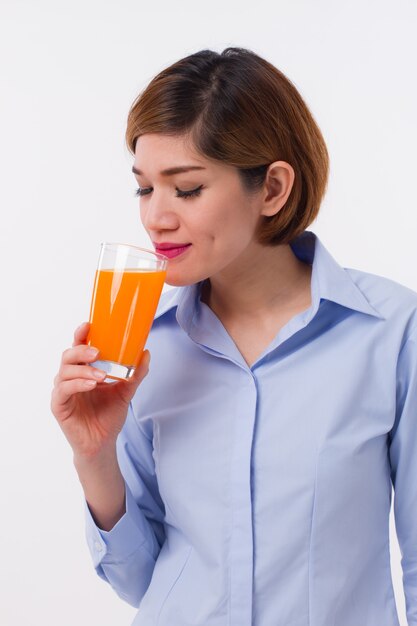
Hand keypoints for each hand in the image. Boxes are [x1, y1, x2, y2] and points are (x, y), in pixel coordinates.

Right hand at [51, 322, 149, 458]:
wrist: (103, 443)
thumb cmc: (109, 415)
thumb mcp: (126, 391)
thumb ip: (135, 373)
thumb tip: (146, 353)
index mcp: (83, 369)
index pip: (78, 347)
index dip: (80, 334)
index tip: (88, 325)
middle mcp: (70, 377)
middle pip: (68, 355)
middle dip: (81, 351)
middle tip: (98, 352)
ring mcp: (63, 391)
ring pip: (65, 371)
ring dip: (84, 370)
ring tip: (102, 375)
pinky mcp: (59, 405)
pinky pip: (63, 390)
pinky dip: (77, 384)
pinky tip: (91, 385)